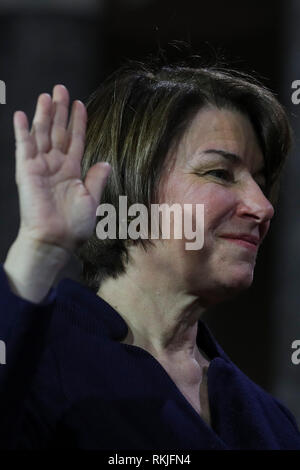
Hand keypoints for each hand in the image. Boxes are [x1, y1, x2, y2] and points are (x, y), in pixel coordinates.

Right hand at [13, 84, 110, 252]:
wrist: (56, 240)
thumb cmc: (75, 225)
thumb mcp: (92, 199)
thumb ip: (97, 179)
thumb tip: (105, 162)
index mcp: (72, 171)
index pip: (75, 140)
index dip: (77, 122)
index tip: (80, 104)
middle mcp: (55, 166)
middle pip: (58, 132)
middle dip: (60, 110)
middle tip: (61, 88)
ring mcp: (40, 167)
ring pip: (42, 134)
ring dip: (44, 114)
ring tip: (47, 95)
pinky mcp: (26, 171)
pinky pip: (24, 147)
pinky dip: (22, 131)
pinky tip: (22, 115)